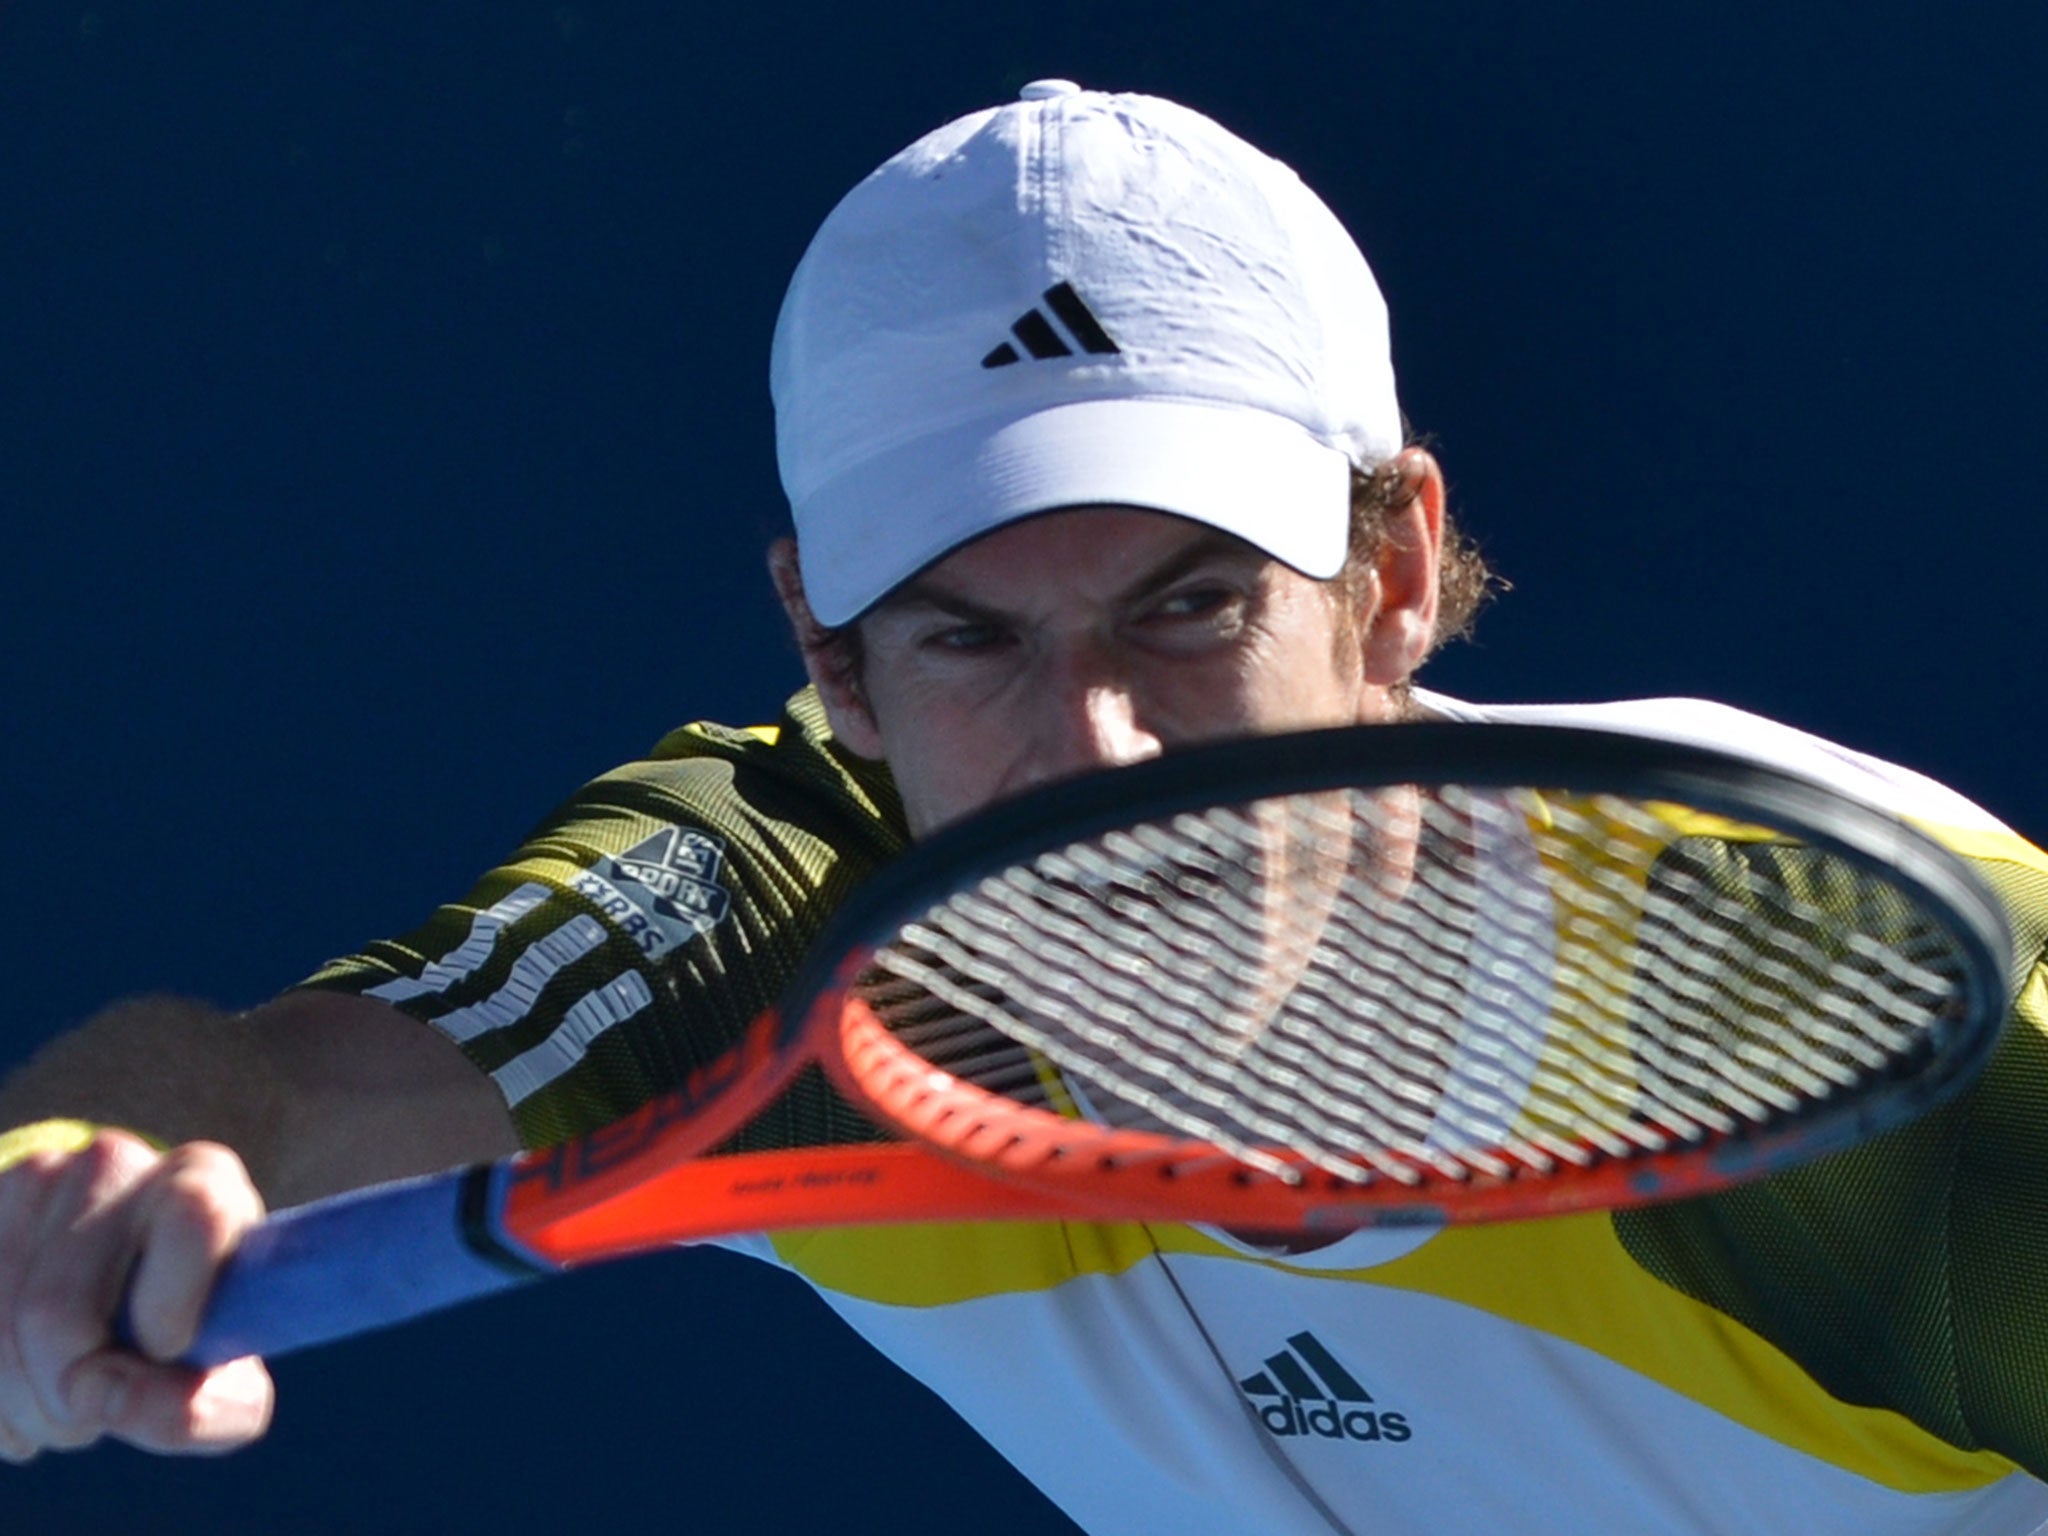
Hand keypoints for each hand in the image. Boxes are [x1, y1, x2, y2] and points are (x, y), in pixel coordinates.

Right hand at [0, 1130, 273, 1459]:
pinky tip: (19, 1397)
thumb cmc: (188, 1322)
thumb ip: (208, 1403)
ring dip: (26, 1405)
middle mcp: (114, 1166)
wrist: (116, 1275)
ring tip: (61, 1407)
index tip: (167, 1350)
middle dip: (71, 1396)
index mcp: (202, 1180)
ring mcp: (31, 1183)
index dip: (172, 1299)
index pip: (196, 1215)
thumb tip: (116, 1406)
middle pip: (58, 1310)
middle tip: (96, 1416)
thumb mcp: (224, 1359)